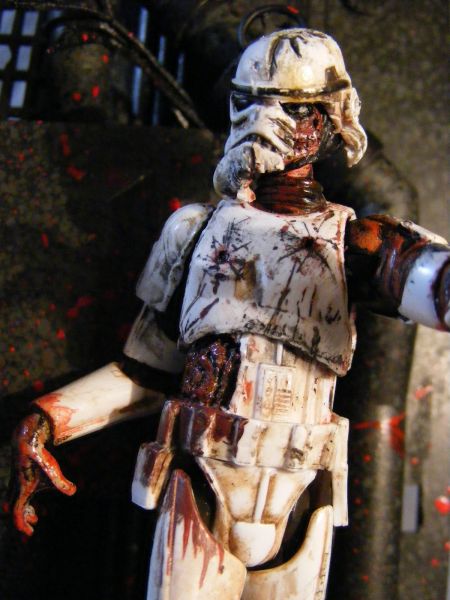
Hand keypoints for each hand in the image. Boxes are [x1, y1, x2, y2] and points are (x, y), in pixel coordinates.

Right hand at [8, 412, 76, 535]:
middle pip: (15, 512)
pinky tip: (36, 502)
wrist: (27, 441)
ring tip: (37, 516)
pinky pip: (18, 495)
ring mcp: (15, 484)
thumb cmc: (39, 457)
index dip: (23, 526)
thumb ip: (62, 484)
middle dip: (23, 522)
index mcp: (22, 491)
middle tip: (31, 530)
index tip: (31, 534)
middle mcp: (16, 490)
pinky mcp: (18, 478)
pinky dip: (26, 502)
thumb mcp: (52, 471)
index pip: (17, 515)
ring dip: (25, 511)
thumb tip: (74, 492)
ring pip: (16, 504)